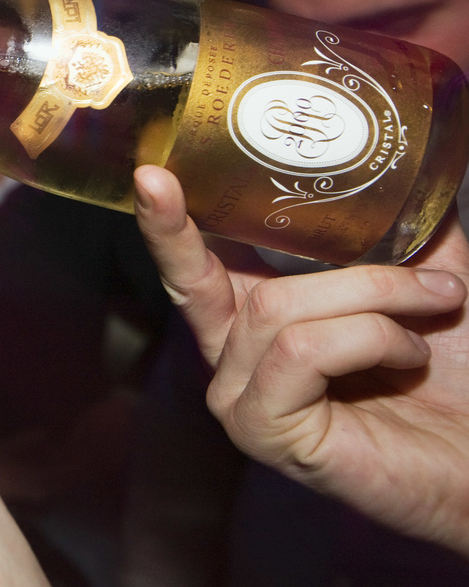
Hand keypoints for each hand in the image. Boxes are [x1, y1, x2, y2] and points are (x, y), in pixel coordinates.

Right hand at [133, 164, 468, 556]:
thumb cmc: (457, 370)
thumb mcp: (429, 272)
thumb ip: (403, 223)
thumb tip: (405, 155)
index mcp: (252, 317)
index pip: (190, 265)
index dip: (164, 223)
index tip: (148, 175)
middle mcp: (231, 359)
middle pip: (203, 278)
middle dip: (202, 231)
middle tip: (172, 184)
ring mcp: (240, 400)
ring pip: (274, 308)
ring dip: (371, 292)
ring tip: (433, 302)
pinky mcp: (264, 431)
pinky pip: (300, 351)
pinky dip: (368, 336)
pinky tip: (409, 356)